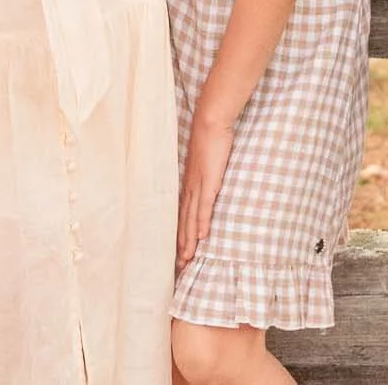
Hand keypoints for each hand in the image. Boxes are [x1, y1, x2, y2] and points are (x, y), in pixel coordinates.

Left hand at [177, 116, 233, 268]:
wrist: (210, 121)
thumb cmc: (209, 137)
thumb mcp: (205, 160)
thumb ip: (205, 172)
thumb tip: (208, 180)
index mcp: (189, 182)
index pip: (182, 213)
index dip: (180, 232)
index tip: (178, 251)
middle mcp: (190, 186)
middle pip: (183, 220)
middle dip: (182, 243)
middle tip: (180, 266)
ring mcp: (198, 184)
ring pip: (191, 218)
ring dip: (189, 239)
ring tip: (188, 258)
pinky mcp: (209, 181)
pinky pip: (205, 205)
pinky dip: (202, 221)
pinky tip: (203, 236)